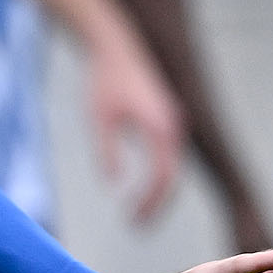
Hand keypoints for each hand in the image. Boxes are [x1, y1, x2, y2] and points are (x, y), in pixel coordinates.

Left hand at [81, 27, 184, 221]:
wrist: (117, 47)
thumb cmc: (105, 81)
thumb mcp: (99, 119)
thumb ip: (107, 151)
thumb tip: (112, 182)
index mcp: (161, 128)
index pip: (164, 178)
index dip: (150, 203)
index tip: (133, 221)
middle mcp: (173, 127)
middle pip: (172, 176)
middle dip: (156, 203)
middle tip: (136, 226)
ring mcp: (172, 122)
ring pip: (172, 167)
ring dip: (158, 192)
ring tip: (138, 213)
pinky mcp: (165, 119)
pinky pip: (167, 156)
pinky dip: (159, 176)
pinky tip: (142, 188)